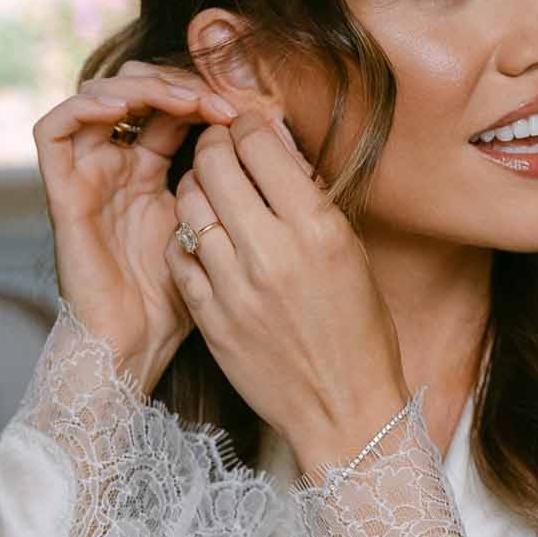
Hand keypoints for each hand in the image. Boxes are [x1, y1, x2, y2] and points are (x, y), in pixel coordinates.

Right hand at [32, 60, 241, 388]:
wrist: (136, 349)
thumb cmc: (184, 302)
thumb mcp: (221, 231)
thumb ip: (239, 188)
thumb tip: (283, 139)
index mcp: (154, 171)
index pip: (172, 105)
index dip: (205, 93)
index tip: (245, 108)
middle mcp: (118, 166)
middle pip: (136, 91)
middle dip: (177, 82)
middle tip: (217, 99)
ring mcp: (88, 176)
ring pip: (98, 97)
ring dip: (139, 86)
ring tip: (182, 99)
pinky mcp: (61, 193)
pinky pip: (55, 131)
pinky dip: (85, 106)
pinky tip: (126, 107)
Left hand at [165, 110, 409, 468]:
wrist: (344, 410)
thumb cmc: (359, 330)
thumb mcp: (352, 253)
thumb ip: (311, 199)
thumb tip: (276, 147)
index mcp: (317, 229)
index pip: (259, 144)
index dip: (248, 126)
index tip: (248, 130)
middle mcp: (272, 252)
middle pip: (214, 163)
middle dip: (214, 145)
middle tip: (220, 149)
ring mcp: (234, 286)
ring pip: (187, 203)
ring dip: (195, 187)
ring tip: (209, 192)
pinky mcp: (209, 316)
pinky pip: (178, 253)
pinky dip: (187, 237)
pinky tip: (203, 239)